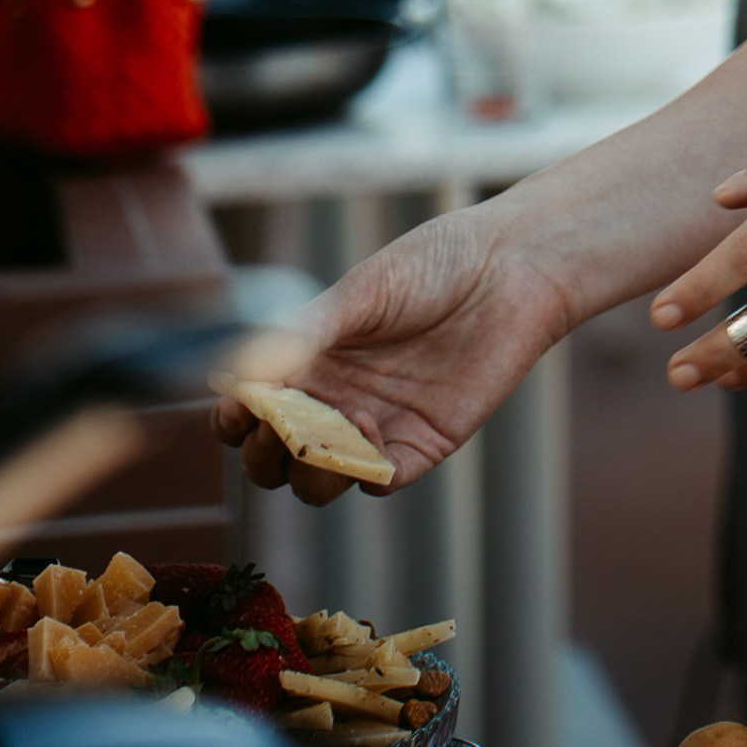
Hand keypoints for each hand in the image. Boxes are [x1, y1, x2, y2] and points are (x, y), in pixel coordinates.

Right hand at [209, 205, 572, 502]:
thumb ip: (305, 333)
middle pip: (275, 459)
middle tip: (272, 431)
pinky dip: (364, 472)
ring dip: (310, 472)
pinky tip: (370, 428)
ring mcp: (377, 427)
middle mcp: (335, 400)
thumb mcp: (363, 291)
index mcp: (309, 360)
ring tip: (320, 437)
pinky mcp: (421, 445)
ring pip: (320, 482)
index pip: (250, 410)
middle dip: (262, 457)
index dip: (233, 420)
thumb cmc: (435, 264)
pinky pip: (380, 481)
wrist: (513, 268)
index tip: (236, 409)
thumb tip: (239, 370)